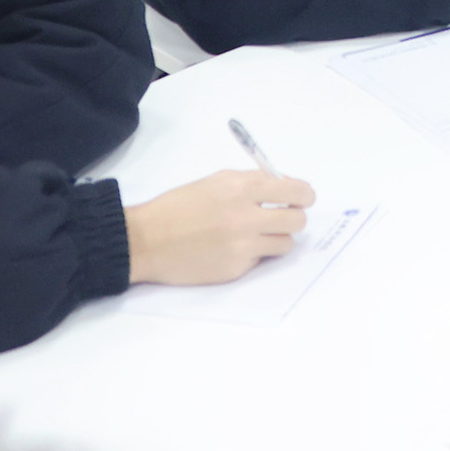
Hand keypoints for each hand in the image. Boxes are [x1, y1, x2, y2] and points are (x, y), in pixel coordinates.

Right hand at [127, 168, 312, 285]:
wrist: (146, 240)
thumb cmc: (178, 206)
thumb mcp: (217, 181)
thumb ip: (252, 183)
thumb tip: (285, 187)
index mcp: (242, 188)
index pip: (295, 190)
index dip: (304, 195)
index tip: (303, 198)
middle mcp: (247, 216)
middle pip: (297, 220)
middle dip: (294, 217)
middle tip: (282, 217)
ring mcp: (243, 246)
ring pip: (285, 244)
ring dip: (277, 238)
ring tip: (257, 235)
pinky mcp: (236, 269)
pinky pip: (260, 261)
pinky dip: (253, 255)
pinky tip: (231, 249)